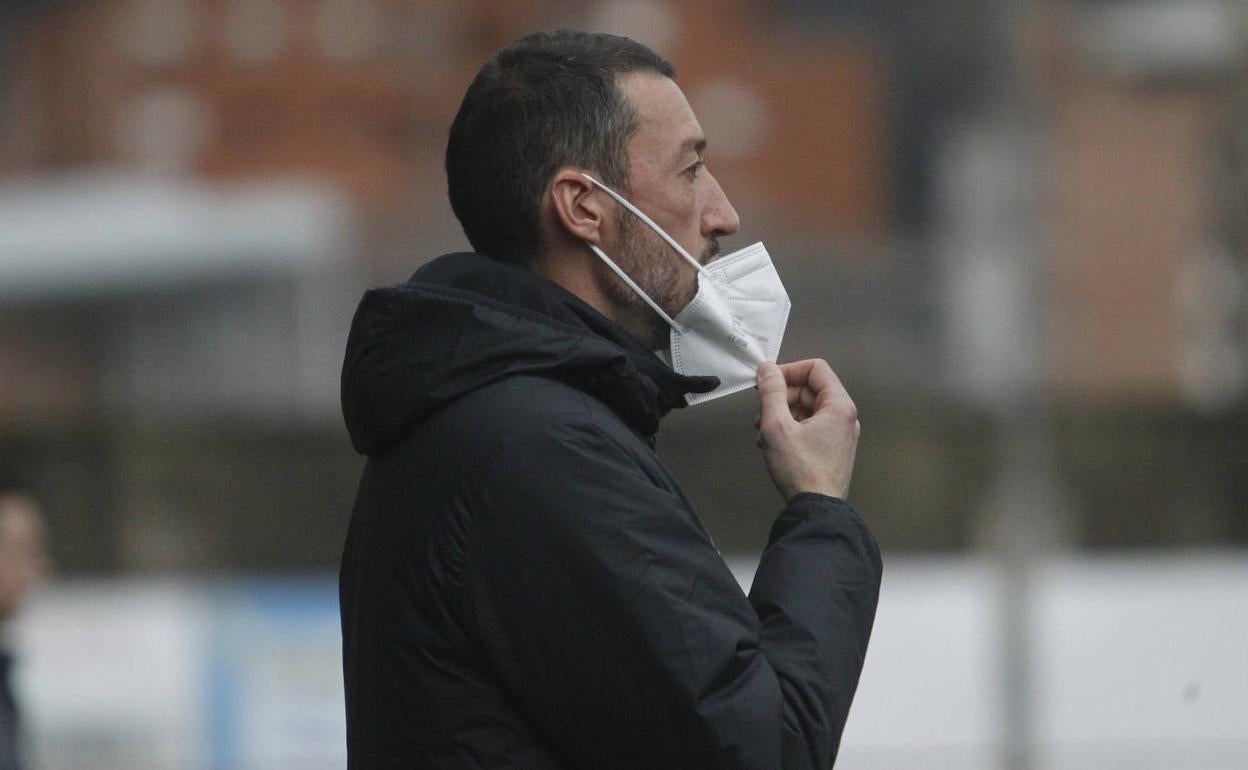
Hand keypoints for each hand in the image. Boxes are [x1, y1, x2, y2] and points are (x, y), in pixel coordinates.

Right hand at [755, 359, 859, 500]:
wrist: (816, 509)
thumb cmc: (799, 469)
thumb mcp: (777, 425)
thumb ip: (771, 392)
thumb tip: (767, 369)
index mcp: (838, 405)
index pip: (815, 368)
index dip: (788, 370)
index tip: (767, 383)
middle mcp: (844, 416)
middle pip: (809, 389)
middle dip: (780, 398)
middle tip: (760, 414)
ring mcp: (840, 434)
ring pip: (807, 410)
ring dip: (781, 415)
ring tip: (762, 434)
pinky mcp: (832, 449)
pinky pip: (810, 427)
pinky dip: (790, 429)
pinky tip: (772, 445)